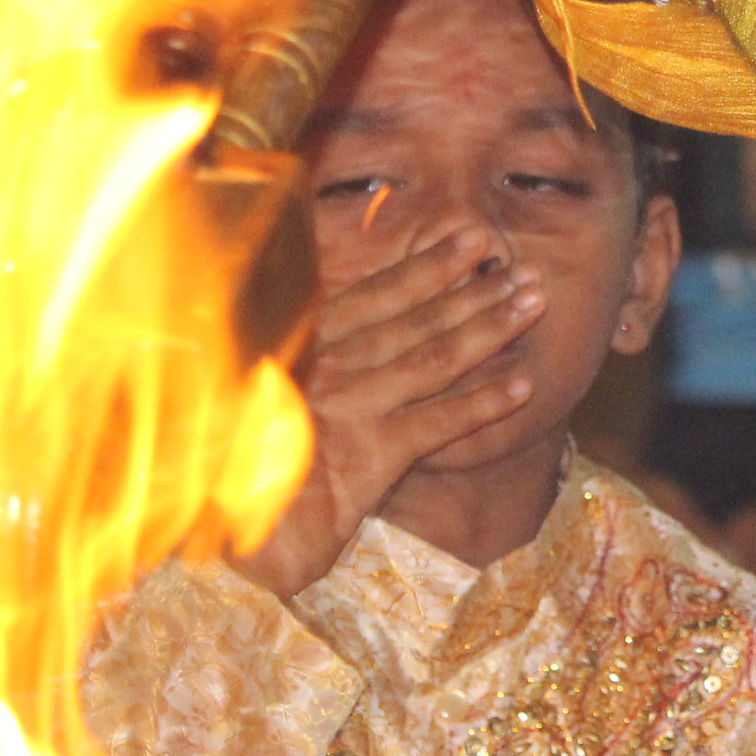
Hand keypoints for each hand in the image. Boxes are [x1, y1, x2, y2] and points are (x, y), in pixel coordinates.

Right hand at [232, 228, 541, 598]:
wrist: (220, 516)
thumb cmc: (232, 453)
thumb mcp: (260, 387)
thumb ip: (299, 350)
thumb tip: (327, 316)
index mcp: (305, 343)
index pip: (379, 294)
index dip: (431, 264)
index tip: (474, 239)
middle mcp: (332, 364)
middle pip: (418, 317)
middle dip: (477, 289)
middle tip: (526, 268)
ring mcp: (355, 405)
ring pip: (436, 356)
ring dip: (491, 326)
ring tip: (535, 303)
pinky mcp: (372, 452)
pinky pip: (440, 421)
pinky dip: (484, 401)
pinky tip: (523, 385)